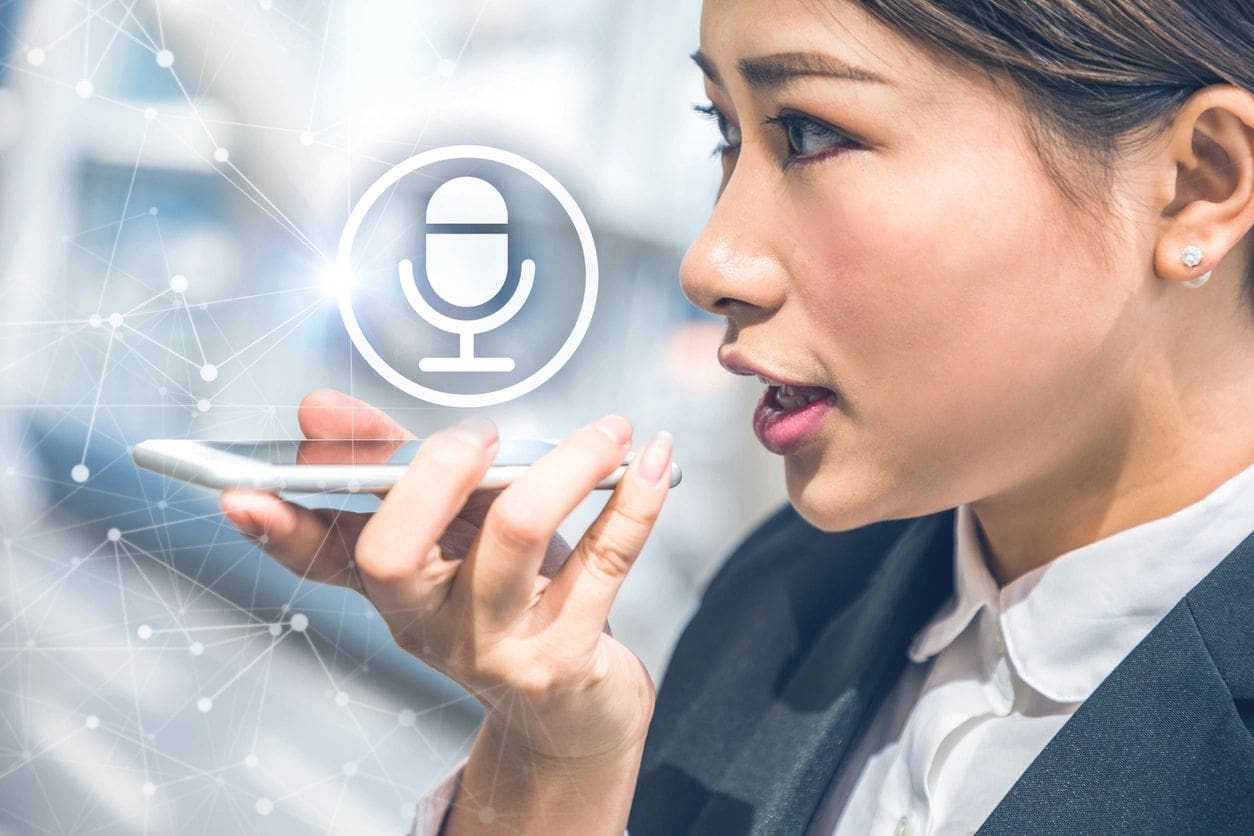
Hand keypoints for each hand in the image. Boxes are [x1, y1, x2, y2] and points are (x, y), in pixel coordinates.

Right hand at [219, 388, 673, 760]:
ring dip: (566, 464)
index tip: (240, 493)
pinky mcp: (563, 660)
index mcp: (394, 587)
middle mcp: (427, 623)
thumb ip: (406, 468)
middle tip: (482, 433)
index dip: (278, 527)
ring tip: (608, 430)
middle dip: (434, 470)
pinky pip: (605, 562)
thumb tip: (323, 410)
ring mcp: (494, 648)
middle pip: (396, 549)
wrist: (572, 709)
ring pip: (512, 536)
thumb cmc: (514, 597)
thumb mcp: (454, 533)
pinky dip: (634, 502)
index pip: (320, 557)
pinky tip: (653, 461)